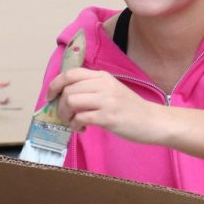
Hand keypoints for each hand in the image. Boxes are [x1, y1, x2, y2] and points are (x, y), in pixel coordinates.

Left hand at [47, 67, 162, 143]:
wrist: (153, 121)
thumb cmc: (131, 108)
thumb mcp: (112, 90)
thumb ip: (92, 88)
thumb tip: (65, 95)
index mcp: (103, 76)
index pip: (70, 74)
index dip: (54, 85)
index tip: (50, 97)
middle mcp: (104, 85)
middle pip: (68, 90)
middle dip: (60, 106)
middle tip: (66, 117)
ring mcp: (107, 101)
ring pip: (71, 102)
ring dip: (66, 116)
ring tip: (73, 123)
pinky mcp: (109, 117)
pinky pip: (80, 118)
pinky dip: (75, 125)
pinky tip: (82, 129)